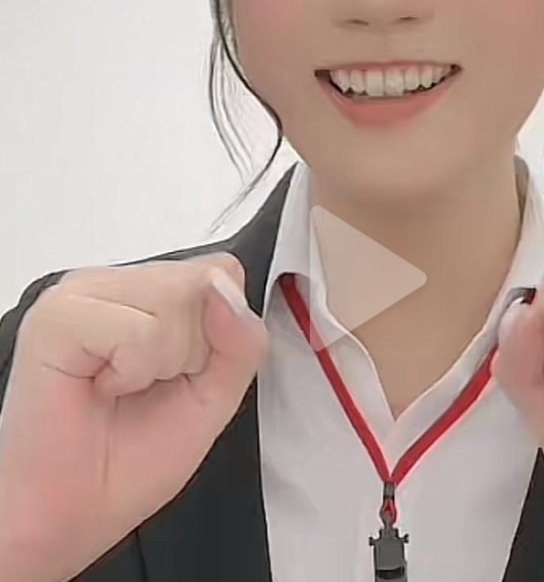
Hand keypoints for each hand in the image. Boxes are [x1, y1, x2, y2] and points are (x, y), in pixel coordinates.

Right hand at [0, 253, 267, 581]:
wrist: (66, 517)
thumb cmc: (128, 461)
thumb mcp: (215, 396)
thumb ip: (241, 341)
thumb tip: (226, 289)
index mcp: (147, 291)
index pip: (222, 270)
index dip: (219, 331)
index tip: (180, 373)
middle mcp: (113, 282)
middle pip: (204, 281)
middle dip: (191, 352)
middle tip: (145, 385)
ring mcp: (81, 291)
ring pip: (177, 300)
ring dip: (161, 363)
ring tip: (122, 387)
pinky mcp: (57, 316)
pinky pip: (139, 330)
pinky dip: (133, 372)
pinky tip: (102, 388)